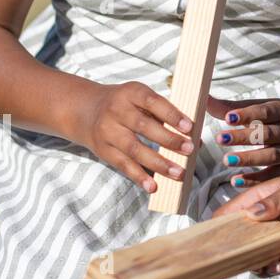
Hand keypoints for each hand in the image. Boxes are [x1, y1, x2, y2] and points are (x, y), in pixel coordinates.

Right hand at [72, 81, 195, 192]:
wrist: (86, 110)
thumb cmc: (126, 104)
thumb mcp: (141, 97)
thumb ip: (164, 112)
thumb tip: (193, 136)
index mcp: (131, 92)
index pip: (153, 102)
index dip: (171, 115)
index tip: (189, 127)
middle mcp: (117, 110)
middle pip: (144, 127)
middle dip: (169, 140)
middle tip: (190, 149)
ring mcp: (108, 131)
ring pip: (134, 149)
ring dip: (158, 163)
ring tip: (178, 172)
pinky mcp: (104, 150)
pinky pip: (123, 165)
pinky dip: (139, 176)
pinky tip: (153, 186)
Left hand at [205, 96, 279, 182]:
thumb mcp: (264, 108)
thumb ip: (234, 108)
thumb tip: (204, 99)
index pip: (264, 112)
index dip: (246, 114)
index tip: (228, 117)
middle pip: (265, 134)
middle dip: (243, 136)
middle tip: (219, 138)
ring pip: (271, 155)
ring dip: (248, 158)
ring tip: (226, 160)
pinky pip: (274, 175)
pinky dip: (255, 179)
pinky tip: (235, 181)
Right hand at [212, 172, 279, 274]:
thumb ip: (276, 201)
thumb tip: (251, 214)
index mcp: (261, 199)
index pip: (232, 212)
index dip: (220, 226)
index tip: (214, 241)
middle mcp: (266, 219)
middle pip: (241, 239)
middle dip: (239, 252)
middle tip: (246, 259)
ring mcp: (278, 235)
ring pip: (257, 256)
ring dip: (259, 264)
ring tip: (270, 264)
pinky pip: (277, 264)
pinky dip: (279, 266)